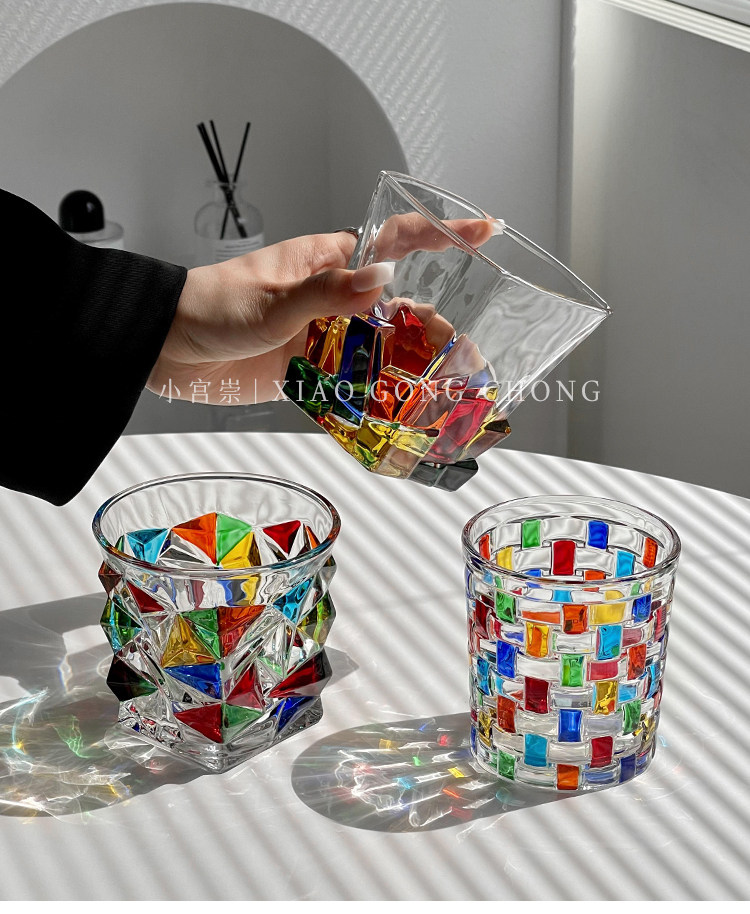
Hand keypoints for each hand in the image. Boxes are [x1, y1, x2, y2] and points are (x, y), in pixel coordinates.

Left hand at [147, 218, 496, 404]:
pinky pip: (353, 382)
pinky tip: (400, 412)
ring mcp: (324, 336)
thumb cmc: (211, 306)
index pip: (393, 240)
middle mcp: (333, 298)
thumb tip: (383, 279)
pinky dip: (376, 396)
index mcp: (327, 262)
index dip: (441, 234)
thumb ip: (326, 293)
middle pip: (398, 308)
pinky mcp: (310, 371)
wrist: (168, 349)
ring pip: (381, 348)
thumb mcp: (271, 299)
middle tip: (465, 356)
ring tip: (445, 390)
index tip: (486, 232)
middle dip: (435, 328)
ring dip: (411, 367)